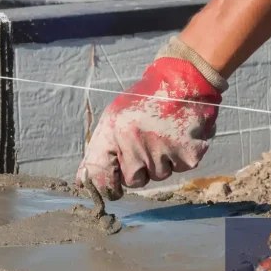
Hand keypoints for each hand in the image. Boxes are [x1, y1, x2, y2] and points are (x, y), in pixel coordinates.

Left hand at [75, 49, 220, 200]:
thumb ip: (98, 150)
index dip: (106, 186)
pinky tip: (180, 135)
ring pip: (159, 176)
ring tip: (165, 135)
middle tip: (147, 142)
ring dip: (162, 162)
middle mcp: (137, 144)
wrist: (184, 82)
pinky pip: (180, 169)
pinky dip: (181, 156)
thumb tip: (82, 180)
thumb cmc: (145, 100)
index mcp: (115, 132)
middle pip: (133, 181)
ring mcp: (164, 151)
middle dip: (139, 168)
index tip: (113, 189)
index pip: (100, 175)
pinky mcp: (189, 155)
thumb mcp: (114, 117)